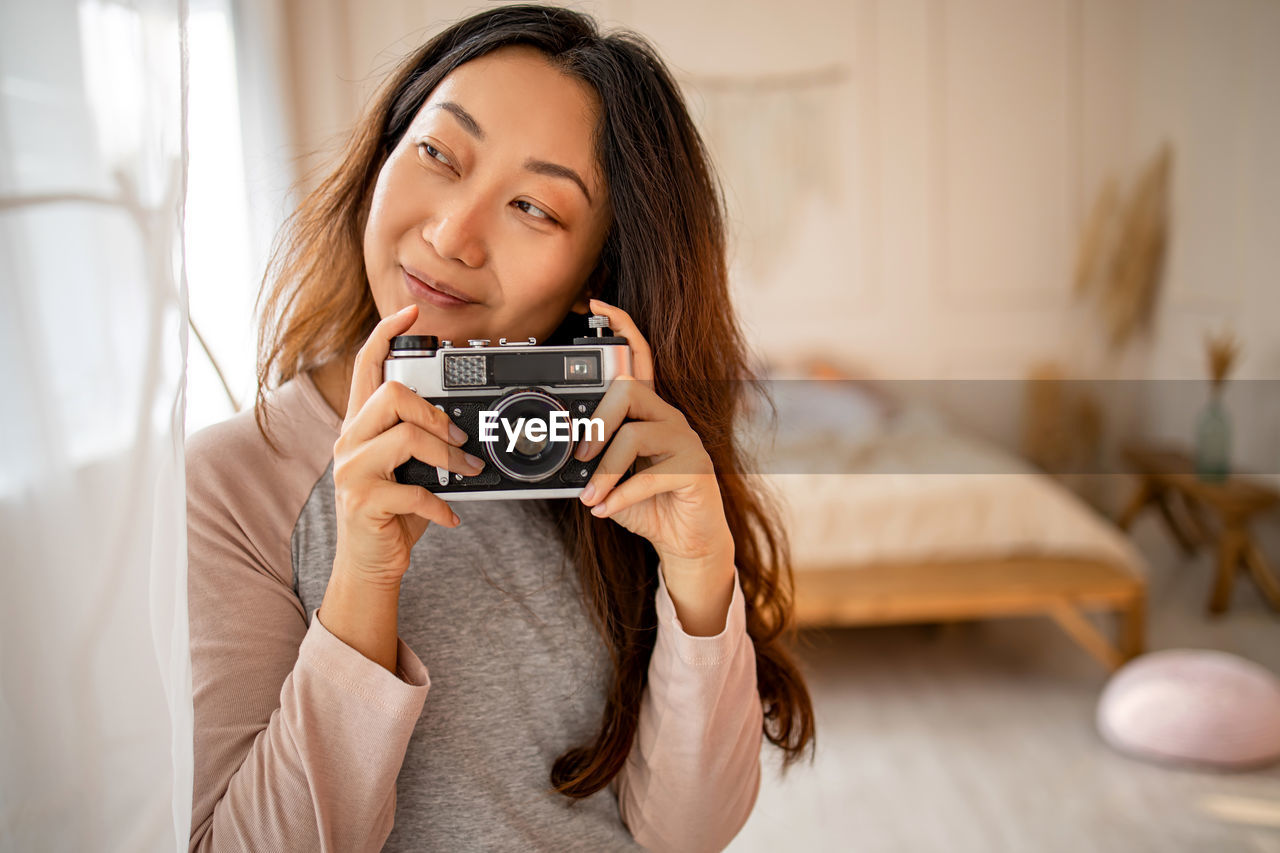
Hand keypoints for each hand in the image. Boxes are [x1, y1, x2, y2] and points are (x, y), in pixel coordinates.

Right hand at [330, 304, 483, 588]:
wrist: (369, 563)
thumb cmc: (392, 511)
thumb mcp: (405, 467)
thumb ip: (419, 438)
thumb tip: (463, 422)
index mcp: (359, 425)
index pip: (365, 365)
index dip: (387, 334)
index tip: (412, 313)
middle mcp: (349, 440)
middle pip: (391, 395)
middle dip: (434, 413)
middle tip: (456, 436)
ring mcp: (352, 470)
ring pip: (406, 438)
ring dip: (447, 455)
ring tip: (463, 471)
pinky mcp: (363, 501)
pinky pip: (414, 490)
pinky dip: (441, 504)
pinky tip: (449, 515)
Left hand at [575, 300, 734, 632]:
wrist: (685, 543)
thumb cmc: (646, 504)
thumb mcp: (608, 478)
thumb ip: (589, 459)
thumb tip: (555, 451)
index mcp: (647, 411)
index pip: (639, 357)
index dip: (621, 328)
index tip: (596, 306)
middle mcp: (668, 417)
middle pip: (629, 390)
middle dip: (596, 422)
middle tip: (579, 456)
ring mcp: (685, 441)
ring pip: (634, 435)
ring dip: (605, 471)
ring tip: (591, 497)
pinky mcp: (696, 469)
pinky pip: (651, 475)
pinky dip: (621, 497)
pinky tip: (607, 511)